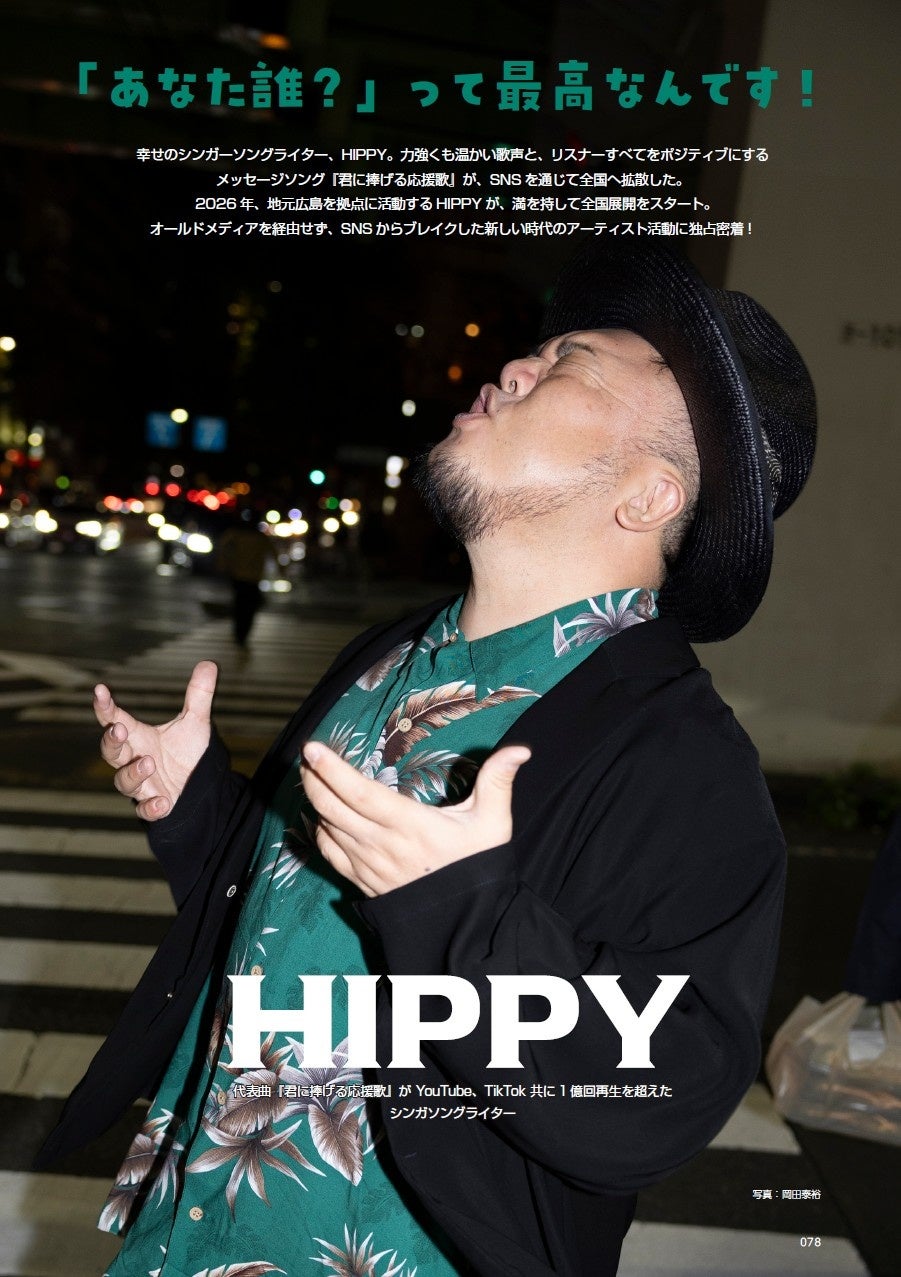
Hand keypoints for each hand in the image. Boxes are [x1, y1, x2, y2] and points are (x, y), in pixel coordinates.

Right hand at [94, 661, 217, 819]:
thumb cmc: (188, 754)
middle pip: (111, 751)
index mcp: (139, 737)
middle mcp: (135, 759)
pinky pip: (145, 810)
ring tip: (149, 762)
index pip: (114, 719)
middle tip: (119, 728)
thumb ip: (199, 695)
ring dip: (133, 772)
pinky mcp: (154, 805)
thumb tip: (209, 663)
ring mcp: (143, 784)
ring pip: (124, 782)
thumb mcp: (196, 723)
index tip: (100, 690)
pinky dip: (151, 807)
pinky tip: (163, 801)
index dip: (105, 706)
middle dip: (111, 740)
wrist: (201, 787)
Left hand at [300, 741, 530, 896]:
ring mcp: (369, 866)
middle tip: (308, 755)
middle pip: (333, 808)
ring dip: (315, 800)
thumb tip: (520, 750)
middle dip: (314, 778)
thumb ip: (499, 781)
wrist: (467, 920)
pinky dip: (320, 831)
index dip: (333, 770)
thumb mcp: (493, 822)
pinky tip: (321, 816)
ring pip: (328, 828)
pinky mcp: (364, 882)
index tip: (314, 748)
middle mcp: (383, 845)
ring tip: (311, 776)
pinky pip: (331, 854)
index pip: (360, 794)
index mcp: (411, 825)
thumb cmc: (478, 866)